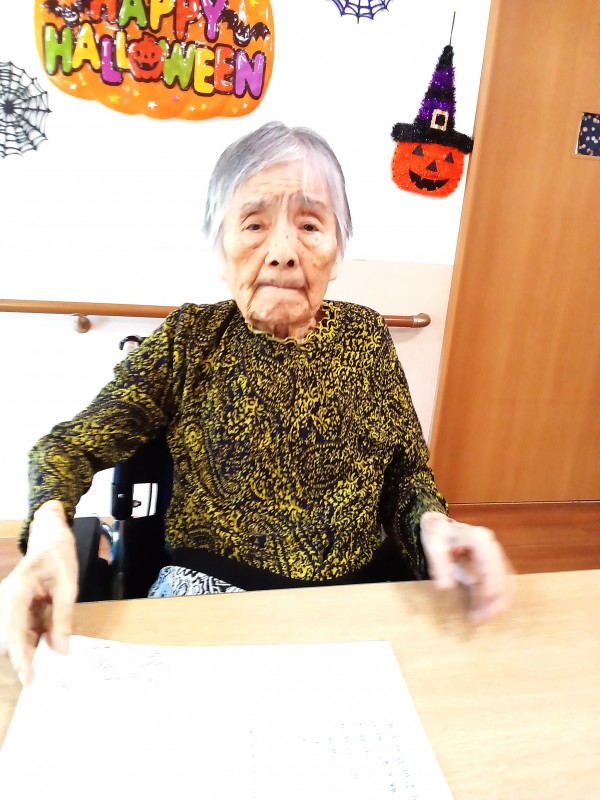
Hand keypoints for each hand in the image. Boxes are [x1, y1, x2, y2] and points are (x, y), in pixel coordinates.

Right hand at [0, 501, 77, 684]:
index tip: (29, 679)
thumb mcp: (68, 585)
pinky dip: (45, 636)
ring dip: (39, 648)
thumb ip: (63, 617)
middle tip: (50, 676)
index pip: (13, 632)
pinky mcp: (21, 611)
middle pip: (12, 640)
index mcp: (15, 594)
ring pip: (21, 638)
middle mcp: (7, 603)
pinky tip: (64, 636)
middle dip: (29, 658)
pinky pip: (30, 630)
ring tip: (62, 657)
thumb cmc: (58, 556)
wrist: (50, 538)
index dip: (20, 658)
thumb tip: (62, 650)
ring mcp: (12, 608)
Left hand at [420, 511, 511, 623]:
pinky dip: (495, 601)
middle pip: (501, 577)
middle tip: (479, 621)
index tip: (484, 603)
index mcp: (479, 539)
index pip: (491, 564)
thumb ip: (439, 566)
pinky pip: (502, 586)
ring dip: (496, 604)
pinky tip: (483, 613)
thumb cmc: (438, 535)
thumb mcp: (433, 547)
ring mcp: (496, 556)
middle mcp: (492, 547)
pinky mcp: (495, 566)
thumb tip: (445, 587)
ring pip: (505, 584)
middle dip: (493, 601)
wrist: (441, 527)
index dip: (490, 585)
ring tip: (480, 621)